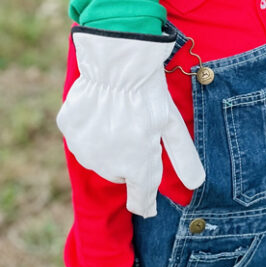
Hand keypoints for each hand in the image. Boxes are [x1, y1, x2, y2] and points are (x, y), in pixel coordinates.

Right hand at [57, 29, 204, 217]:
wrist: (116, 61)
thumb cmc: (149, 93)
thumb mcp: (171, 124)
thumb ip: (183, 157)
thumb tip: (197, 185)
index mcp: (138, 166)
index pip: (141, 199)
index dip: (146, 203)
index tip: (149, 205)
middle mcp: (108, 165)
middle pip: (120, 174)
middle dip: (129, 160)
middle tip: (136, 130)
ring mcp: (84, 149)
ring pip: (99, 158)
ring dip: (108, 146)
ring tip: (118, 117)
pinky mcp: (68, 130)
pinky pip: (80, 137)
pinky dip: (89, 128)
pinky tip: (100, 108)